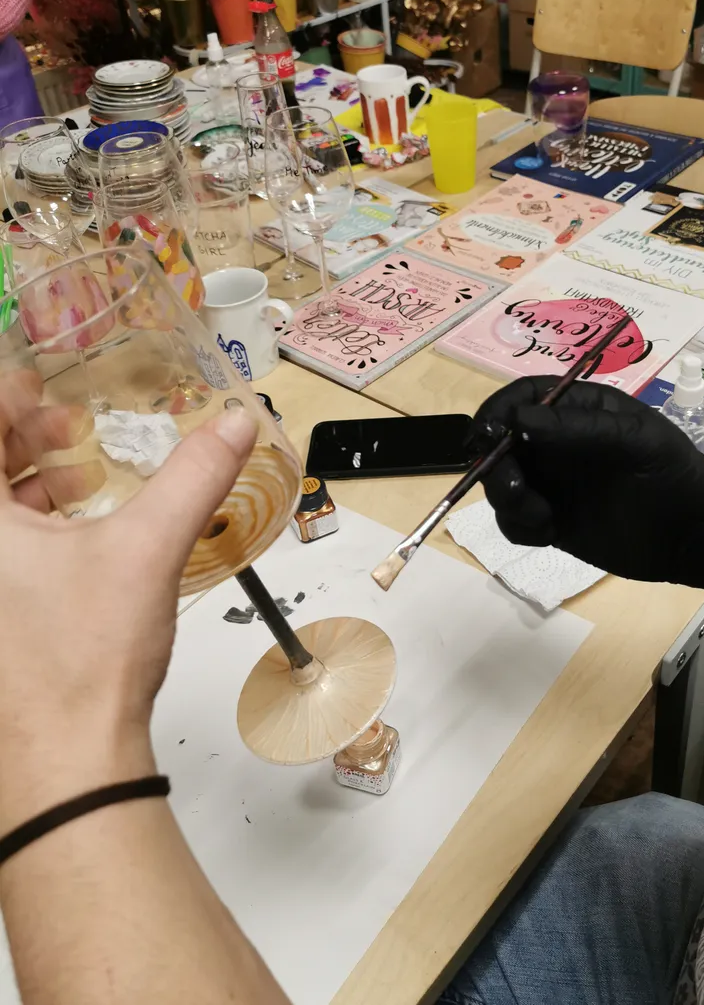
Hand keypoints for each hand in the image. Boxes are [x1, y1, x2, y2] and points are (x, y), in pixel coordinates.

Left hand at [0, 374, 256, 829]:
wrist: (65, 765)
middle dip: (17, 435)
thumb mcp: (147, 549)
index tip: (42, 383)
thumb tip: (237, 424)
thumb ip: (194, 476)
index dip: (7, 393)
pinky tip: (78, 536)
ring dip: (23, 481)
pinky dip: (27, 527)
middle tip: (66, 424)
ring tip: (81, 478)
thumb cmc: (83, 660)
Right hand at [475, 377, 703, 587]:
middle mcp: (556, 442)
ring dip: (508, 500)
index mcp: (578, 410)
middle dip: (495, 465)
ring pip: (499, 483)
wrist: (698, 539)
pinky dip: (519, 527)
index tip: (486, 437)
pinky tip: (551, 534)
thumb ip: (581, 428)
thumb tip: (521, 420)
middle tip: (517, 491)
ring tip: (543, 519)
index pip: (521, 398)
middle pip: (498, 442)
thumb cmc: (678, 478)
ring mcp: (550, 482)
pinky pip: (512, 520)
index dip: (496, 412)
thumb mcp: (638, 442)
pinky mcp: (549, 520)